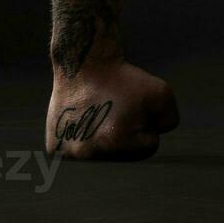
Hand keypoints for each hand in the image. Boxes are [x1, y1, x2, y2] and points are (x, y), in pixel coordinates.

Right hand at [45, 59, 178, 159]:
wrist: (84, 65)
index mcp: (115, 141)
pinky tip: (84, 123)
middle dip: (128, 137)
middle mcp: (88, 153)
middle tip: (118, 113)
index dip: (147, 125)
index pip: (148, 148)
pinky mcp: (54, 149)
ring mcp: (69, 153)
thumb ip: (169, 121)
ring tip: (100, 117)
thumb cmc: (124, 79)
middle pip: (124, 157)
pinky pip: (80, 155)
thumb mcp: (162, 94)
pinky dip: (85, 141)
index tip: (135, 109)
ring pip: (102, 157)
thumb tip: (155, 140)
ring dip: (106, 141)